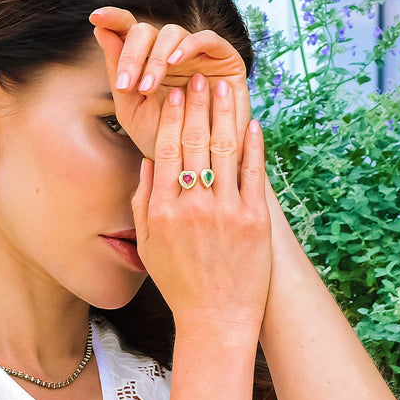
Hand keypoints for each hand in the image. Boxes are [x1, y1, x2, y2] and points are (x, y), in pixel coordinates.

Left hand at [89, 7, 251, 161]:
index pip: (128, 30)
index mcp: (146, 61)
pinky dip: (188, 46)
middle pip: (147, 31)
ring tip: (147, 88)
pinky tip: (175, 63)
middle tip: (125, 85)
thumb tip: (100, 31)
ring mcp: (198, 53)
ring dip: (155, 58)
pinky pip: (207, 38)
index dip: (113, 17)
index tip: (96, 17)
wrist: (196, 164)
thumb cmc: (164, 139)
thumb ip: (117, 72)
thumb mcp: (132, 109)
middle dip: (132, 54)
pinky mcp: (224, 57)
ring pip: (173, 33)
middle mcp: (171, 52)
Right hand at [131, 72, 271, 330]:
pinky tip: (252, 123)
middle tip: (199, 79)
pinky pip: (254, 174)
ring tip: (226, 88)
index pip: (165, 149)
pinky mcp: (255, 221)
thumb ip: (144, 200)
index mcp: (163, 210)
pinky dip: (254, 145)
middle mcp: (193, 206)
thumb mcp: (147, 244)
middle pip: (194, 142)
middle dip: (197, 106)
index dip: (170, 117)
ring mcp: (227, 212)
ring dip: (226, 114)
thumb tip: (147, 160)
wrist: (217, 319)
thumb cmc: (179, 283)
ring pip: (225, 150)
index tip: (173, 94)